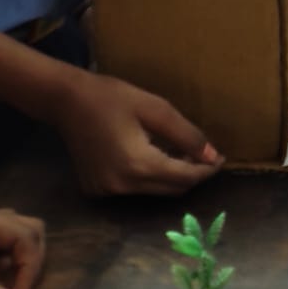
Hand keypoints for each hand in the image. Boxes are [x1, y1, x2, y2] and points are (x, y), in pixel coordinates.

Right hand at [50, 71, 222, 197]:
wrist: (66, 101)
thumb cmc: (113, 97)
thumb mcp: (156, 109)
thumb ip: (186, 135)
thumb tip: (212, 156)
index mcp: (138, 165)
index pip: (184, 177)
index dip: (206, 170)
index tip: (221, 158)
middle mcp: (122, 186)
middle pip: (171, 189)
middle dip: (192, 175)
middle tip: (206, 156)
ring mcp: (107, 191)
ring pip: (154, 191)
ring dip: (172, 176)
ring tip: (182, 154)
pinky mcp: (97, 190)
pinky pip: (134, 189)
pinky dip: (150, 177)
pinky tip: (155, 157)